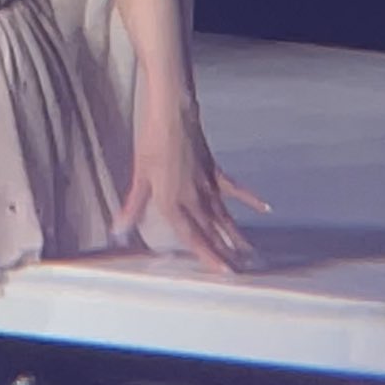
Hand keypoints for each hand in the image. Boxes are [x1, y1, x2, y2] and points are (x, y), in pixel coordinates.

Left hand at [115, 102, 267, 272]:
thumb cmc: (151, 141)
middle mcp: (193, 197)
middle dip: (224, 251)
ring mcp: (207, 183)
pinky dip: (249, 198)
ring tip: (249, 252)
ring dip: (235, 234)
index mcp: (173, 201)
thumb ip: (134, 205)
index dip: (207, 255)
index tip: (223, 272)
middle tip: (240, 270)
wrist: (172, 113)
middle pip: (211, 230)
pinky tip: (265, 208)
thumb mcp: (139, 174)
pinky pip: (234, 189)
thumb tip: (119, 228)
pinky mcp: (214, 169)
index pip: (191, 235)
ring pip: (223, 215)